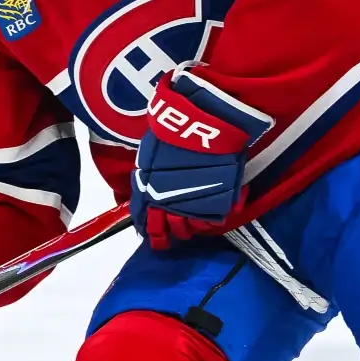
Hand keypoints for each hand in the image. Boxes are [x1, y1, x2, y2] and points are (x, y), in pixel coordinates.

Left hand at [130, 69, 272, 249]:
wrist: (203, 126)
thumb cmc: (173, 132)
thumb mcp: (150, 152)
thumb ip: (149, 173)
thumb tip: (146, 181)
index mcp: (146, 192)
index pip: (143, 220)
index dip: (148, 228)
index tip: (151, 232)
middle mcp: (166, 205)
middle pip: (167, 231)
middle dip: (170, 235)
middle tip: (174, 234)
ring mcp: (192, 207)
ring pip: (190, 230)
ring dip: (191, 229)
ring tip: (195, 226)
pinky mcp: (216, 205)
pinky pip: (213, 222)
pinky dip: (213, 222)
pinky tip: (214, 218)